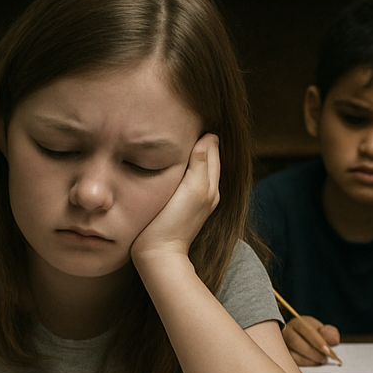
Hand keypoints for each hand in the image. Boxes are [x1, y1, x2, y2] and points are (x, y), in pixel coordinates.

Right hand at [132, 134, 220, 268]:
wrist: (159, 255)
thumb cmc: (173, 222)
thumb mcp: (191, 189)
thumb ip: (201, 163)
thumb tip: (210, 137)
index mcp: (210, 184)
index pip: (212, 149)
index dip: (204, 133)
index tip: (191, 117)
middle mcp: (208, 191)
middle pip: (208, 158)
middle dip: (201, 141)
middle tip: (184, 122)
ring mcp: (197, 200)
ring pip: (198, 168)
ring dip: (192, 153)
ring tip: (178, 137)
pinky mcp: (184, 208)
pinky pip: (189, 180)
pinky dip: (185, 167)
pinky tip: (172, 163)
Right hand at [283, 315, 341, 365]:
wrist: (300, 338)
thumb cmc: (313, 334)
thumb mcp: (323, 330)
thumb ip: (330, 333)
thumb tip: (334, 341)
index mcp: (298, 323)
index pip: (306, 330)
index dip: (317, 341)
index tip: (328, 351)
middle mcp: (287, 332)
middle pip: (296, 342)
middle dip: (313, 352)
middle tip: (325, 358)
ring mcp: (282, 345)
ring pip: (292, 354)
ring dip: (309, 360)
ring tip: (320, 360)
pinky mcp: (282, 356)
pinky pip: (291, 362)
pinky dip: (304, 364)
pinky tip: (312, 363)